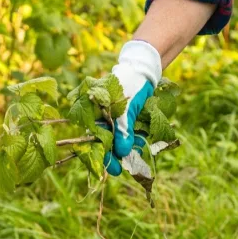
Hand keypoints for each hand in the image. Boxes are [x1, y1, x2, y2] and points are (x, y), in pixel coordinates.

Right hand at [104, 40, 161, 176]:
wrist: (144, 69)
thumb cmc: (131, 84)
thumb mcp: (126, 109)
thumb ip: (123, 130)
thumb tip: (121, 152)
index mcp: (94, 110)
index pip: (95, 138)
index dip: (104, 155)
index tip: (114, 169)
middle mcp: (102, 114)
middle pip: (106, 140)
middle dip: (116, 154)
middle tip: (124, 168)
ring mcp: (114, 115)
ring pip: (118, 137)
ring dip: (126, 148)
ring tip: (135, 157)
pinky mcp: (126, 116)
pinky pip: (128, 131)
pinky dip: (133, 139)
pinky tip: (139, 146)